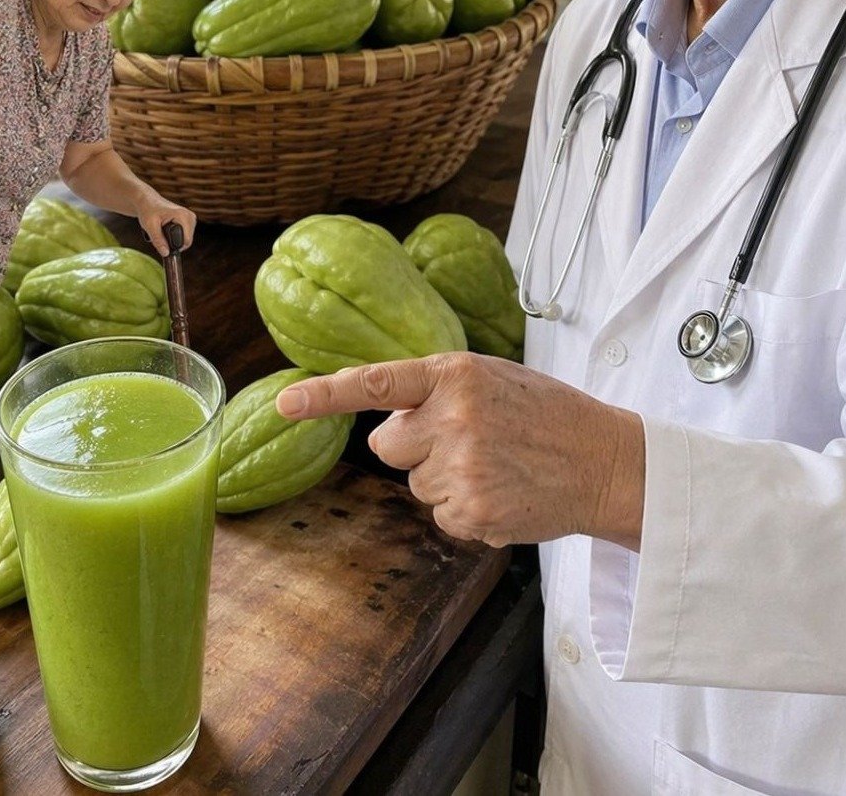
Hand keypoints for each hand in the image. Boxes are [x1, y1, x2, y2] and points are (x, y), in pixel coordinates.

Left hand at [136, 193, 196, 255]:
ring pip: (186, 240)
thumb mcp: (149, 226)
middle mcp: (190, 216)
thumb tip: (166, 254)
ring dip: (173, 240)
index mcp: (183, 216)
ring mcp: (191, 218)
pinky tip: (166, 229)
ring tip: (162, 231)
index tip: (161, 244)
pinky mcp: (189, 220)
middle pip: (186, 242)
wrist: (147, 201)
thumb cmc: (148, 210)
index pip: (186, 241)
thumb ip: (158, 240)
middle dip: (173, 244)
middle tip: (159, 236)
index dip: (174, 247)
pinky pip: (185, 236)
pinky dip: (176, 236)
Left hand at [276, 353, 644, 549]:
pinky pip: (442, 515)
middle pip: (388, 445)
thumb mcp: (491, 380)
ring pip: (416, 483)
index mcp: (454, 374)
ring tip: (499, 467)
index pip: (376, 383)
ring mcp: (461, 467)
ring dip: (448, 480)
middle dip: (415, 446)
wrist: (606, 462)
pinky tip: (505, 493)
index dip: (324, 395)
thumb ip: (435, 393)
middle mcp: (452, 417)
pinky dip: (468, 511)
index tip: (283, 403)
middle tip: (471, 441)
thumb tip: (383, 430)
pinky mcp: (473, 510)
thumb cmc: (547, 417)